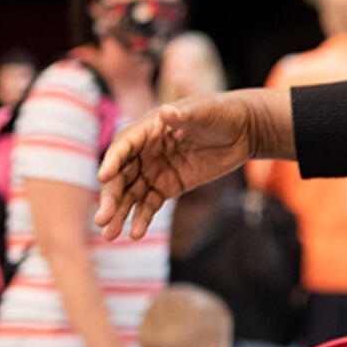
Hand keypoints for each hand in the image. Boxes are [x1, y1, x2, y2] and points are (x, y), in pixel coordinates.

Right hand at [96, 90, 286, 239]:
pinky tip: (136, 233)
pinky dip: (142, 218)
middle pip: (121, 176)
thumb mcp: (205, 111)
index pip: (124, 146)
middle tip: (102, 219)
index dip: (113, 160)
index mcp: (148, 128)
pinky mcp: (168, 186)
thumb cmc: (222, 113)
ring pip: (131, 194)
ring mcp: (155, 170)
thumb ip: (185, 115)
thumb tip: (167, 112)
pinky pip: (150, 204)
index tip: (104, 177)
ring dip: (120, 213)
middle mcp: (145, 151)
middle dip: (111, 197)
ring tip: (110, 234)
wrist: (244, 130)